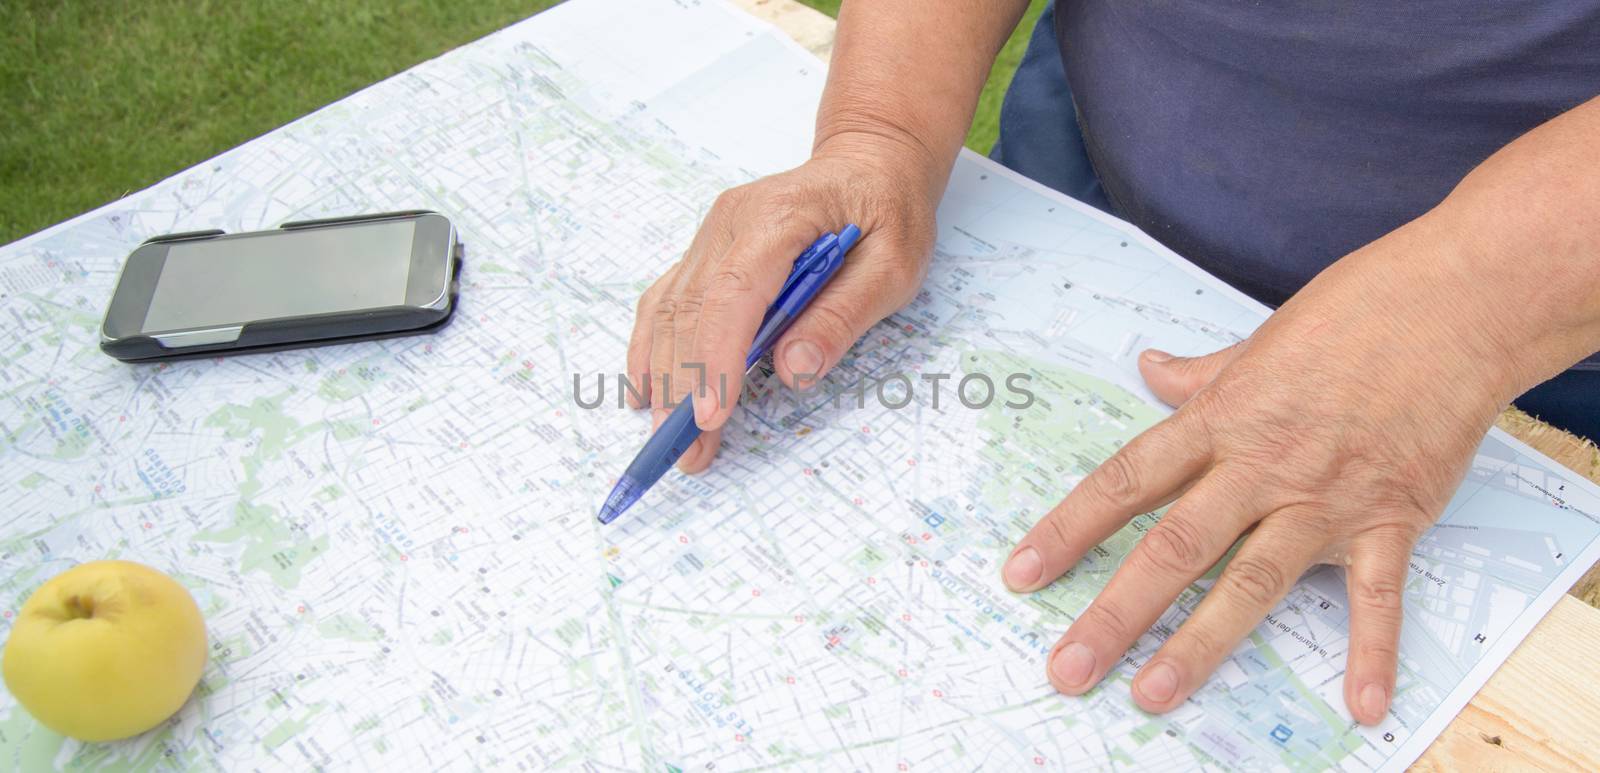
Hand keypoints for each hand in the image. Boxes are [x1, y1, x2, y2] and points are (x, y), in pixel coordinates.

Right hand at [625, 133, 938, 470]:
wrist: (869, 162)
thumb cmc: (887, 211)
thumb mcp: (894, 264)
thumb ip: (843, 314)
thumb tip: (793, 369)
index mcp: (780, 216)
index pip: (735, 292)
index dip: (717, 357)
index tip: (710, 416)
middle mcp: (730, 221)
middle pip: (691, 311)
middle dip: (683, 387)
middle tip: (686, 453)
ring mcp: (710, 235)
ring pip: (669, 311)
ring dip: (663, 379)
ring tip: (668, 439)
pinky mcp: (705, 252)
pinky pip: (666, 302)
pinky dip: (652, 350)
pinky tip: (646, 393)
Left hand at [1000, 214, 1528, 724]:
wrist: (1456, 303)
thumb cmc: (1354, 313)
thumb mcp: (1257, 341)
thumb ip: (1200, 375)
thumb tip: (1149, 367)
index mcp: (1221, 421)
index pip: (1125, 482)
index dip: (1068, 528)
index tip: (1021, 572)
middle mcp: (1262, 466)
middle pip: (1172, 546)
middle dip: (1115, 611)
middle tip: (1069, 667)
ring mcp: (1325, 497)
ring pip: (1250, 581)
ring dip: (1200, 643)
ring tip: (1153, 692)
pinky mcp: (1391, 517)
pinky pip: (1377, 596)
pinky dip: (1372, 652)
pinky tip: (1361, 704)